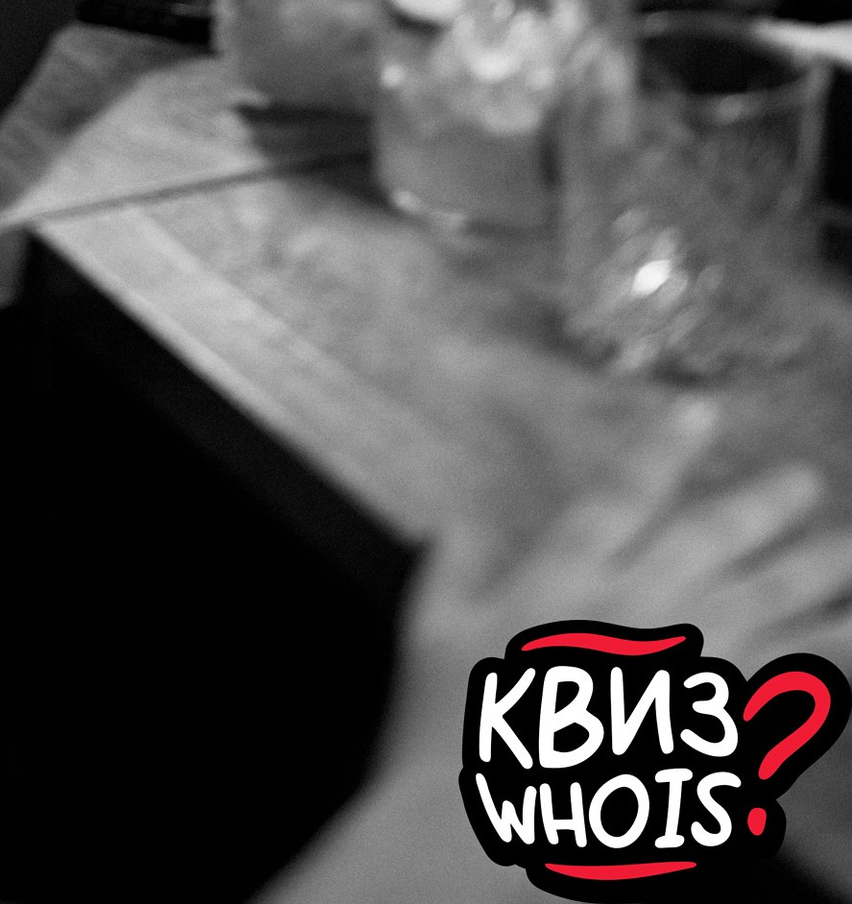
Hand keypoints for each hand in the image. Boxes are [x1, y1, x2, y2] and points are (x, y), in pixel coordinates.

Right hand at [378, 419, 851, 792]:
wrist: (486, 828)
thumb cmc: (449, 729)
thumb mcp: (428, 634)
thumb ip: (452, 567)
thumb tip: (459, 518)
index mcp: (562, 582)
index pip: (622, 497)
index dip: (663, 450)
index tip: (703, 410)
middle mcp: (631, 617)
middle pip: (710, 546)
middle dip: (760, 508)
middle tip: (804, 481)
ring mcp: (675, 679)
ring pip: (759, 614)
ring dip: (810, 582)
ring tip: (849, 556)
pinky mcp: (701, 738)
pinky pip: (770, 696)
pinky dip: (809, 672)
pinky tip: (840, 654)